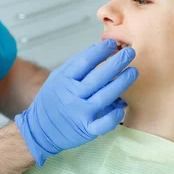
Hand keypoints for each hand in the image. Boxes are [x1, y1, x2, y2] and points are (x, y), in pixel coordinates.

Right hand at [15, 39, 137, 165]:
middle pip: (98, 77)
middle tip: (130, 53)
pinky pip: (104, 123)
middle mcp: (72, 95)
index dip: (100, 51)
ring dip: (121, 83)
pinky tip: (123, 106)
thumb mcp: (57, 79)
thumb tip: (97, 49)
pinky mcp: (87, 129)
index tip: (112, 43)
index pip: (84, 62)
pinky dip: (114, 115)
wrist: (40, 130)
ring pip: (104, 97)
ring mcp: (80, 113)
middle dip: (116, 63)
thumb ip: (75, 65)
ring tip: (133, 72)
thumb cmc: (51, 102)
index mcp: (64, 80)